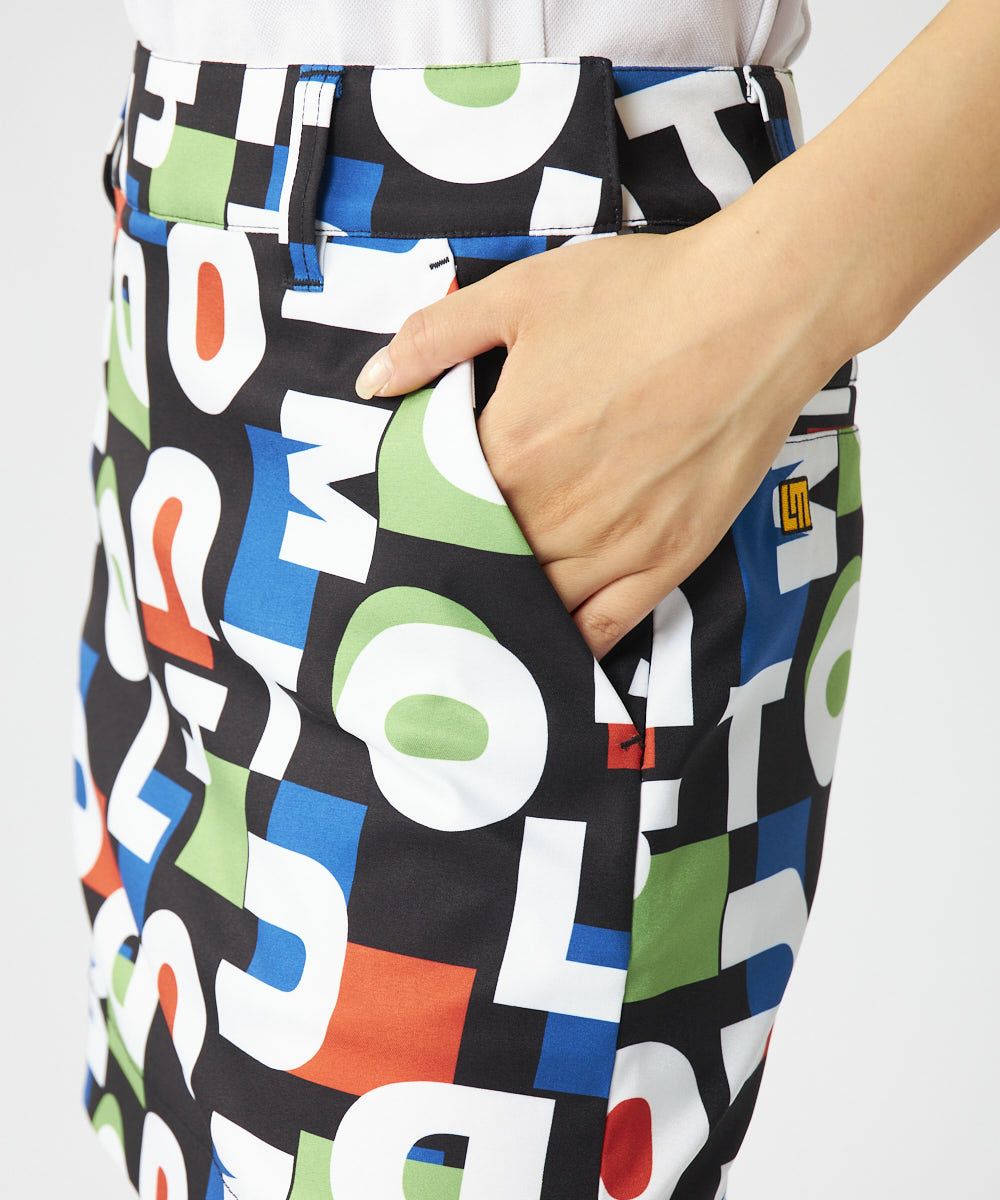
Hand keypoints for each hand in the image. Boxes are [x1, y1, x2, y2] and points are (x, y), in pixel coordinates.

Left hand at [354, 206, 853, 660]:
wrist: (757, 311)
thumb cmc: (645, 296)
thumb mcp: (523, 293)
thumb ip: (436, 337)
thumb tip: (374, 380)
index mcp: (511, 451)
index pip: (443, 508)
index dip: (426, 516)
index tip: (415, 520)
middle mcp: (558, 513)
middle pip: (486, 563)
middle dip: (462, 565)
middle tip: (442, 571)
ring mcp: (617, 544)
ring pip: (539, 603)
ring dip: (506, 608)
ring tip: (483, 612)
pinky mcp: (670, 558)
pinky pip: (606, 626)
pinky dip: (569, 640)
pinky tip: (547, 642)